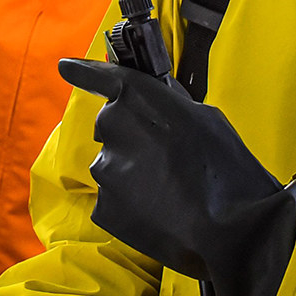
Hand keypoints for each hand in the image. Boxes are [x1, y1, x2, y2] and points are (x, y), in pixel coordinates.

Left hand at [59, 57, 295, 295]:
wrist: (230, 228)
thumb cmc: (226, 166)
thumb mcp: (206, 118)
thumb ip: (170, 106)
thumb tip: (156, 104)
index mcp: (139, 98)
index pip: (104, 77)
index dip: (83, 71)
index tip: (65, 66)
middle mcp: (113, 127)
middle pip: (110, 126)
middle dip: (130, 137)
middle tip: (164, 159)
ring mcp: (105, 170)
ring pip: (112, 166)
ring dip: (131, 174)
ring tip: (167, 192)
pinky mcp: (104, 209)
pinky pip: (112, 200)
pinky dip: (129, 205)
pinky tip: (158, 214)